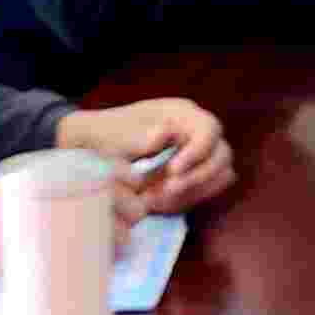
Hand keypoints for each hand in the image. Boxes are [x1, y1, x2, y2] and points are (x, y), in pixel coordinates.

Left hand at [62, 100, 236, 214]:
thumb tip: (164, 133)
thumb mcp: (117, 134)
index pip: (209, 130)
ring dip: (193, 191)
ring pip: (220, 175)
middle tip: (166, 191)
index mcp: (181, 113)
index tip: (172, 172)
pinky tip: (159, 202)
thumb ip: (140, 135)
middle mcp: (195, 131)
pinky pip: (206, 189)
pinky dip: (187, 199)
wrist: (91, 147)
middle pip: (222, 155)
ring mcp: (197, 154)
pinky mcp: (193, 174)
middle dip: (198, 178)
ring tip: (157, 199)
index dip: (197, 153)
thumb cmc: (105, 134)